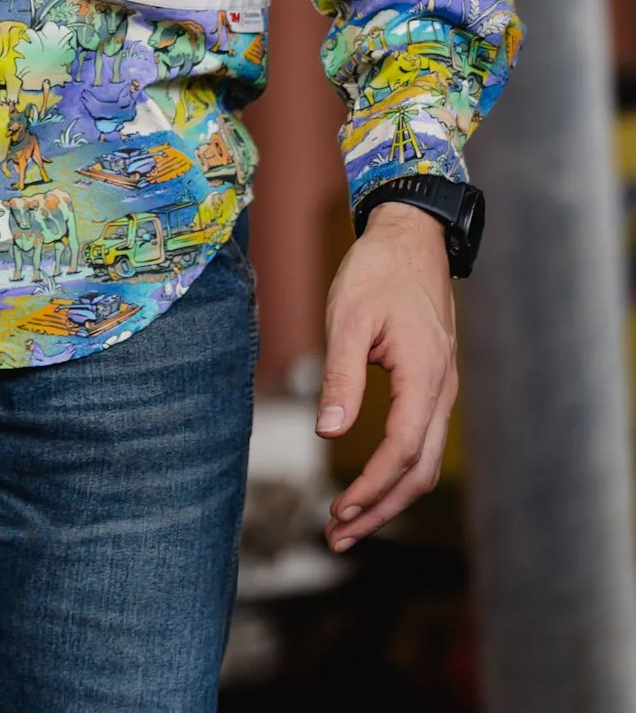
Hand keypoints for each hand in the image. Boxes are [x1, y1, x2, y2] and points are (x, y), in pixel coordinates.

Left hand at [316, 201, 456, 552]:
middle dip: (379, 509)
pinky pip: (421, 439)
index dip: (371, 488)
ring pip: (423, 460)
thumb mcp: (349, 317)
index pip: (402, 451)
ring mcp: (443, 388)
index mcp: (425, 376)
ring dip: (388, 496)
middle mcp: (443, 389)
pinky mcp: (434, 382)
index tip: (338, 512)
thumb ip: (341, 374)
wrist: (412, 235)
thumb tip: (328, 431)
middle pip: (419, 471)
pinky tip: (369, 480)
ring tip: (346, 521)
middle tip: (337, 536)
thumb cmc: (377, 271)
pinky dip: (396, 469)